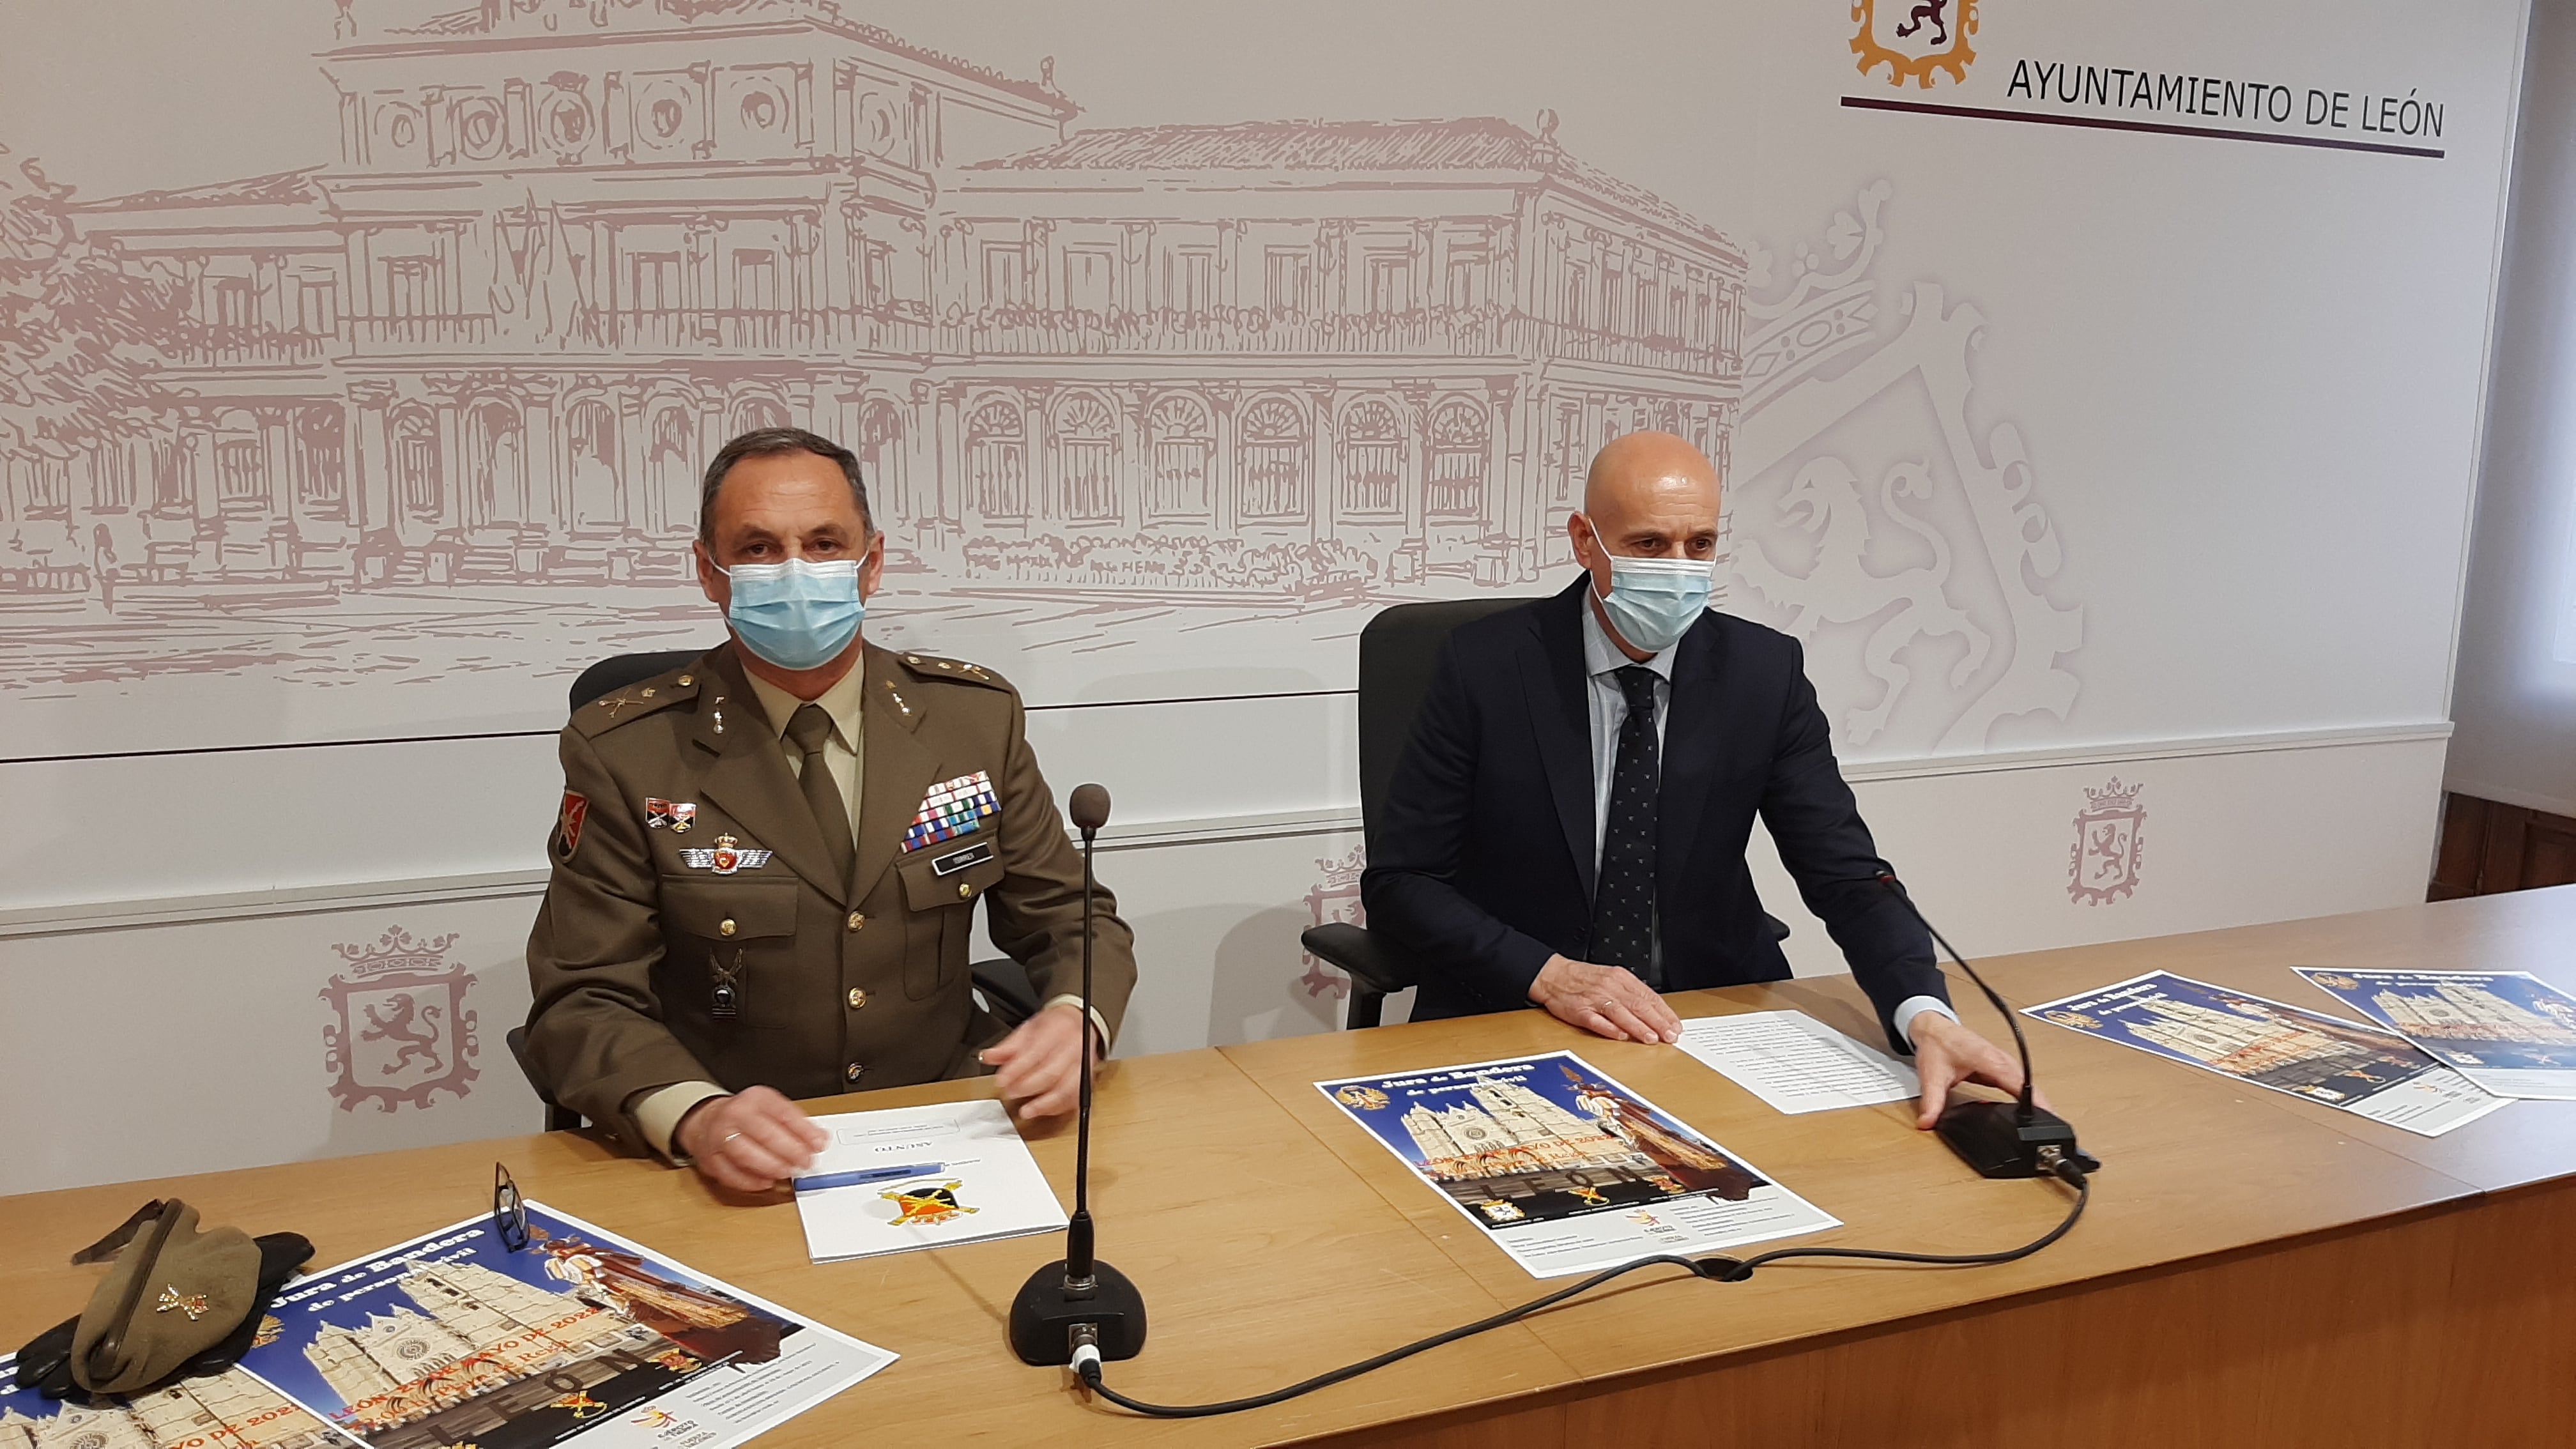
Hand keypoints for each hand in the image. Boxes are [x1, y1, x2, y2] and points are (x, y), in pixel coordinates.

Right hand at [675, 1086, 826, 1192]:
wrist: (707, 1120)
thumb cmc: (745, 1116)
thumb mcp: (772, 1109)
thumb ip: (797, 1124)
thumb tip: (819, 1140)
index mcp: (755, 1099)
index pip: (783, 1114)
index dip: (804, 1131)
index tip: (818, 1144)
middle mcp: (735, 1115)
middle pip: (765, 1134)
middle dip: (790, 1151)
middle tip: (806, 1162)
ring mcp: (720, 1137)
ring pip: (746, 1155)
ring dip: (771, 1167)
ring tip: (788, 1172)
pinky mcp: (711, 1159)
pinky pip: (731, 1174)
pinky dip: (751, 1181)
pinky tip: (767, 1181)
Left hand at [982, 1003, 1098, 1119]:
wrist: (1080, 1023)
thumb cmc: (1053, 1027)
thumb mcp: (1028, 1029)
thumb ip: (1007, 1046)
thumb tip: (988, 1056)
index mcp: (1057, 1031)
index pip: (1035, 1053)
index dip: (1016, 1070)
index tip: (1001, 1081)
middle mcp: (1074, 1048)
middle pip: (1051, 1072)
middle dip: (1027, 1087)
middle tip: (1010, 1093)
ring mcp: (1083, 1065)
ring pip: (1067, 1089)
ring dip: (1045, 1104)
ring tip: (1026, 1110)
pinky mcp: (1087, 1080)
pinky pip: (1075, 1099)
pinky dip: (1058, 1107)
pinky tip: (1042, 1110)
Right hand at [1528, 955, 1680, 1043]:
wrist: (1553, 975)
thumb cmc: (1584, 979)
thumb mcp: (1612, 978)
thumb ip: (1632, 994)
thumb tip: (1654, 1013)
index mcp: (1620, 977)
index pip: (1648, 996)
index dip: (1664, 1012)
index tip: (1675, 1025)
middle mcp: (1609, 987)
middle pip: (1637, 1005)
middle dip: (1657, 1022)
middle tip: (1670, 1035)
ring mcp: (1594, 999)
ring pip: (1620, 1013)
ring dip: (1638, 1027)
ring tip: (1651, 1038)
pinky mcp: (1579, 1011)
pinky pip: (1596, 1021)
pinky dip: (1609, 1029)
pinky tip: (1620, 1036)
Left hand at [1907, 1012, 2047, 1129]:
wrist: (1935, 1028)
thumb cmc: (1937, 1044)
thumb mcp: (1932, 1075)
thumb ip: (1932, 1101)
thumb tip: (1928, 1122)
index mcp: (1990, 1060)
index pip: (2020, 1083)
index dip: (2035, 1101)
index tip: (2047, 1117)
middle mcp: (2002, 1061)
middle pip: (2030, 1086)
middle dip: (2042, 1107)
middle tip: (2051, 1131)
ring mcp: (2004, 1064)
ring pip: (2028, 1085)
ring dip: (2037, 1102)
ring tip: (2047, 1125)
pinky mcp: (2001, 1069)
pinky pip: (2019, 1085)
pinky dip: (2027, 1097)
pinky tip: (2030, 1113)